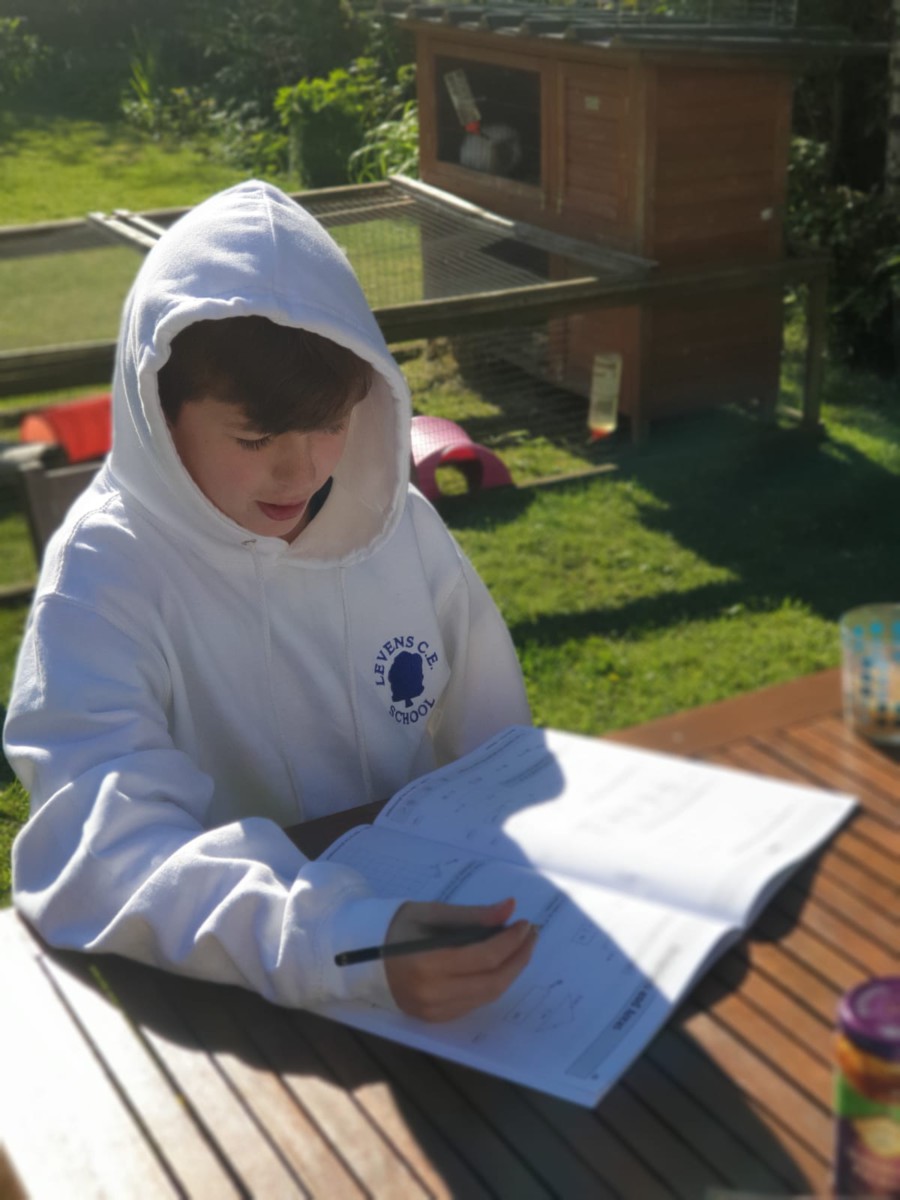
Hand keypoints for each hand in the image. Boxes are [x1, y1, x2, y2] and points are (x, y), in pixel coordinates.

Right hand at [384, 896, 536, 1021]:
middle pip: (492, 982)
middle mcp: (431, 993)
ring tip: (519, 948)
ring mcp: (432, 1011)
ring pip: (486, 996)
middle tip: (530, 936)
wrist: (362, 952)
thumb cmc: (398, 925)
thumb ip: (474, 915)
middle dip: (518, 958)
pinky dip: (490, 984)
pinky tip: (497, 965)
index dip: (511, 941)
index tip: (526, 924)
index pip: (484, 957)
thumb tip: (510, 908)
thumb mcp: (434, 912)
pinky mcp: (433, 1019)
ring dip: (509, 972)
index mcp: (427, 963)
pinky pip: (473, 1004)